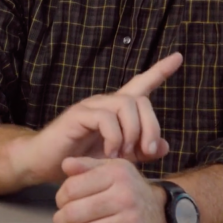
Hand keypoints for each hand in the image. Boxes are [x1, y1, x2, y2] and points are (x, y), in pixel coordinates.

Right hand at [8, 52, 182, 184]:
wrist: (44, 164)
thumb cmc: (80, 160)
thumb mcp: (117, 159)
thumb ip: (140, 152)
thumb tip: (165, 146)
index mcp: (116, 111)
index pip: (141, 84)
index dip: (160, 71)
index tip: (178, 57)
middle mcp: (105, 103)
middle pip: (140, 100)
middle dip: (151, 126)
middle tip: (148, 152)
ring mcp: (91, 106)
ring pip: (125, 105)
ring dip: (133, 133)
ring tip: (125, 154)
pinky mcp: (78, 115)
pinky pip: (106, 119)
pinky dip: (114, 138)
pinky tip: (110, 152)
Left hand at [53, 157, 169, 222]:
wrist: (160, 213)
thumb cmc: (128, 190)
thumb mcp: (111, 169)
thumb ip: (86, 165)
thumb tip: (65, 164)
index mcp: (117, 175)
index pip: (71, 189)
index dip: (60, 198)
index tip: (62, 202)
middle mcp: (126, 197)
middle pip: (72, 213)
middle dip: (61, 219)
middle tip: (63, 220)